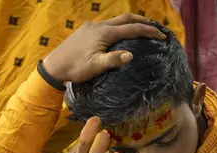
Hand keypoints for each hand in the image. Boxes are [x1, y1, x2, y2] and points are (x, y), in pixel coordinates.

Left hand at [42, 14, 165, 82]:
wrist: (54, 66)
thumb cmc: (75, 69)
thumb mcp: (95, 67)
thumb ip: (113, 60)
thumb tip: (131, 55)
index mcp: (105, 33)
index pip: (132, 29)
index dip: (149, 31)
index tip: (162, 36)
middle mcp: (99, 26)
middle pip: (126, 18)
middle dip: (142, 21)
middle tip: (156, 27)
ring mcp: (91, 26)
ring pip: (115, 20)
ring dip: (129, 22)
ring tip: (139, 28)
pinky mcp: (85, 30)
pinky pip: (105, 24)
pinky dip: (117, 26)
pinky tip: (117, 33)